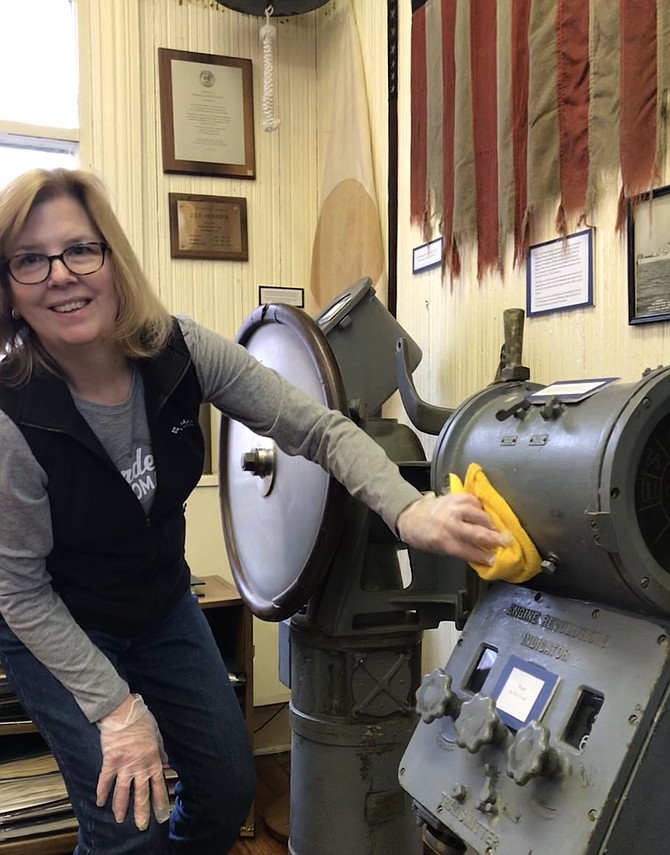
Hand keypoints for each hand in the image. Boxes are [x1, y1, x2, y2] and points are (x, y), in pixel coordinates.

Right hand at [96, 694, 170, 830]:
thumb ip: (160, 750)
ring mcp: (124, 765)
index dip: (160, 800)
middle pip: (141, 794)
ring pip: (122, 792)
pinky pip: (105, 781)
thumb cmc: (142, 719)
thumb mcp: (157, 733)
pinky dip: (102, 792)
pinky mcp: (110, 762)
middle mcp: (139, 766)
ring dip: (121, 807)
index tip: (162, 813)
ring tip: (120, 820)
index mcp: (153, 759)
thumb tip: (166, 761)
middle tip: (142, 826)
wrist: (123, 712)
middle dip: (142, 812)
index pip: (158, 785)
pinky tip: (100, 803)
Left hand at [397, 492, 510, 564]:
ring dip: (490, 522)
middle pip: (478, 532)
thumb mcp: (439, 549)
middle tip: (506, 542)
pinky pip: (473, 500)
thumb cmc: (424, 536)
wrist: (409, 516)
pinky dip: (480, 507)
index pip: (469, 551)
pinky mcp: (454, 497)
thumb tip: (481, 553)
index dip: (484, 557)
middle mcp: (449, 523)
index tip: (495, 559)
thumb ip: (459, 550)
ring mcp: (452, 508)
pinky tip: (482, 513)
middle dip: (495, 538)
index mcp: (443, 541)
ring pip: (478, 514)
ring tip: (495, 528)